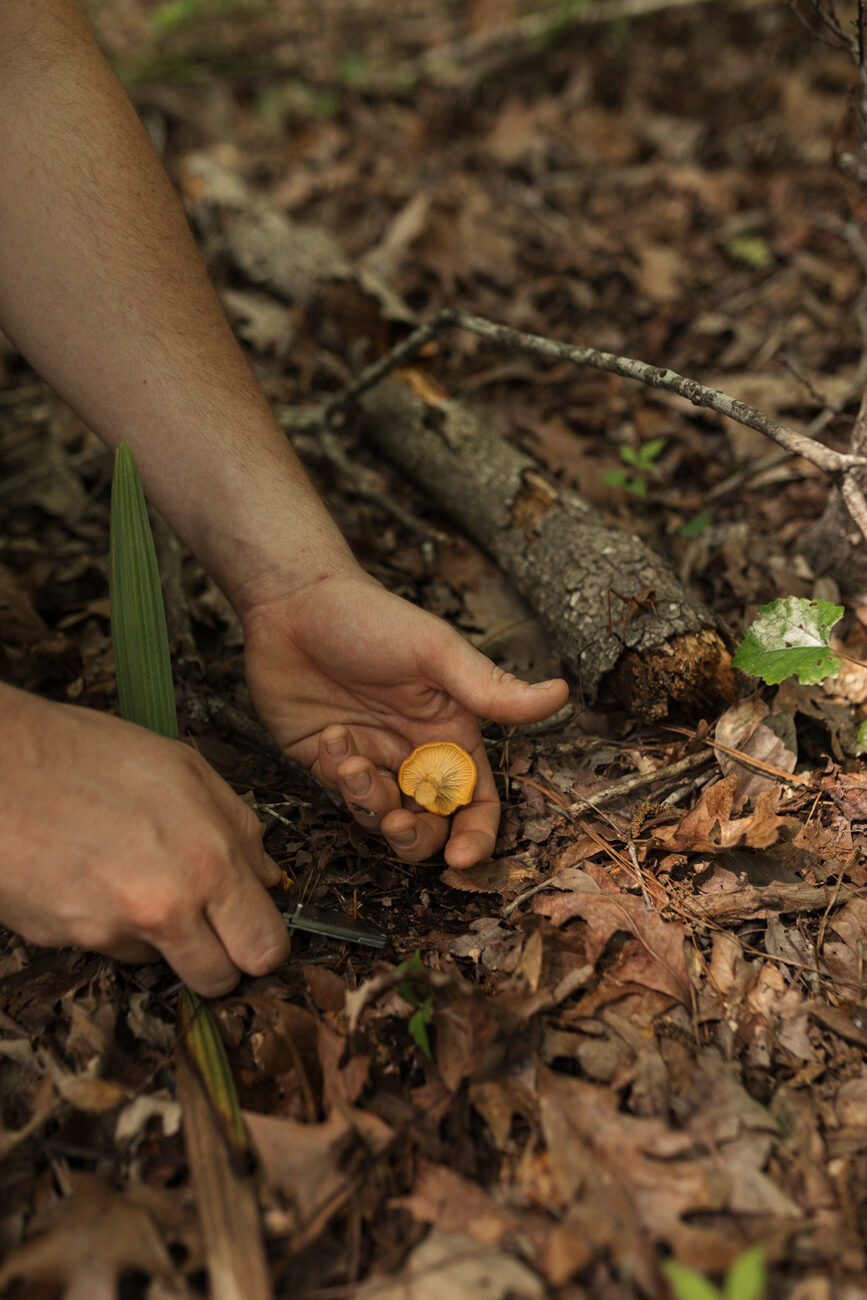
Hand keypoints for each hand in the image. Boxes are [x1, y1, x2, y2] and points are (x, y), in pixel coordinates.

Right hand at [0, 685, 289, 995]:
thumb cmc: (87, 754)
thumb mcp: (186, 769)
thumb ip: (239, 828)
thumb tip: (268, 876)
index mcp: (208, 862)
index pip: (265, 948)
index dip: (264, 943)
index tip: (254, 930)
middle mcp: (165, 909)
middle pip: (220, 980)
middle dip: (222, 959)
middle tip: (210, 924)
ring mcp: (110, 932)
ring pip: (161, 963)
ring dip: (161, 936)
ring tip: (136, 874)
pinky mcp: (64, 942)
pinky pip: (109, 948)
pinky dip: (110, 924)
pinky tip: (95, 876)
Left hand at [242, 570, 569, 867]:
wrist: (295, 601)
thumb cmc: (372, 618)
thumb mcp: (436, 652)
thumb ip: (491, 689)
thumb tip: (560, 695)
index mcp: (450, 734)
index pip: (476, 803)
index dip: (476, 837)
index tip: (463, 859)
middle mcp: (412, 754)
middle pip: (429, 826)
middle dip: (416, 838)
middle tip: (396, 823)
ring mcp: (369, 759)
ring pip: (380, 817)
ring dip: (369, 803)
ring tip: (350, 762)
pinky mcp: (324, 761)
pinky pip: (337, 794)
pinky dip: (335, 775)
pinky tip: (328, 736)